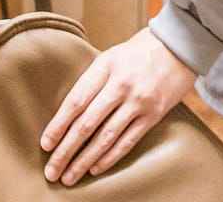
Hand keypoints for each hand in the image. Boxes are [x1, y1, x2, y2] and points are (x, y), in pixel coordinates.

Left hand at [40, 28, 196, 185]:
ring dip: (85, 161)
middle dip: (66, 150)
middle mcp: (120, 85)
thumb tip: (68, 112)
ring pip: (105, 138)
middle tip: (51, 170)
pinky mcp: (153, 115)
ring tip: (70, 176)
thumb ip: (92, 80)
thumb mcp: (110, 56)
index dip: (58, 125)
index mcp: (104, 66)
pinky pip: (127, 141)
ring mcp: (138, 102)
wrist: (177, 47)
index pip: (76, 101)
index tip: (45, 144)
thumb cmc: (137, 51)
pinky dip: (109, 158)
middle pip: (87, 123)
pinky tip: (95, 168)